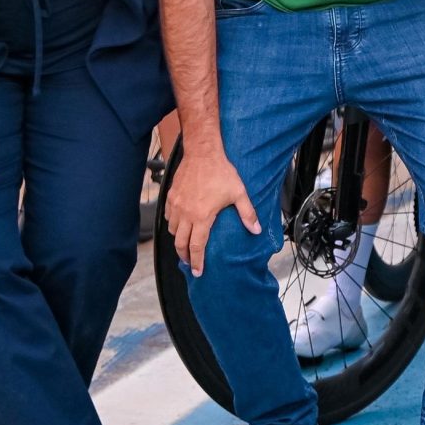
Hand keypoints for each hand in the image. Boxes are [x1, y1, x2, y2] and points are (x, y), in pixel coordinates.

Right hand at [167, 144, 258, 274]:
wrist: (202, 153)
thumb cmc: (221, 172)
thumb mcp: (239, 193)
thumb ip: (247, 214)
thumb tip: (256, 230)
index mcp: (202, 217)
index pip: (196, 247)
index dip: (197, 262)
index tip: (198, 271)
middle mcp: (185, 213)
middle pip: (180, 243)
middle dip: (184, 256)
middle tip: (189, 263)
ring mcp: (176, 205)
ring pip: (173, 230)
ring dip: (178, 240)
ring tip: (185, 244)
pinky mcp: (170, 197)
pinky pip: (168, 216)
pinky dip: (173, 224)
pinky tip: (180, 224)